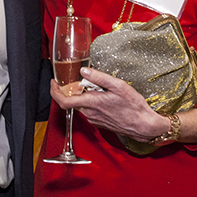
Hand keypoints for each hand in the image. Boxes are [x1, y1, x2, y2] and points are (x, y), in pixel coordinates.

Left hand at [50, 67, 166, 141]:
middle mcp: (90, 113)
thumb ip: (99, 78)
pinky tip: (103, 97)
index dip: (55, 91)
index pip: (64, 101)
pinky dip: (91, 103)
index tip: (54, 82)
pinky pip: (90, 111)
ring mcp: (94, 119)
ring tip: (95, 87)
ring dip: (83, 96)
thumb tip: (84, 71)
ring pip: (82, 106)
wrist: (143, 126)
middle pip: (72, 101)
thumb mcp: (119, 86)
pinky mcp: (100, 123)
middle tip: (78, 79)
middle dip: (72, 90)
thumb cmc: (133, 107)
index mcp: (92, 103)